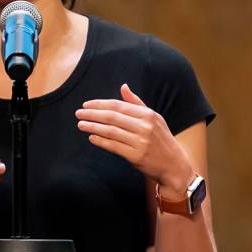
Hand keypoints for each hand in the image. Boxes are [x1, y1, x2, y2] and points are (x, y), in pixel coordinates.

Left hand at [76, 84, 192, 190]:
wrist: (173, 165)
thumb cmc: (161, 139)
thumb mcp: (154, 118)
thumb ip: (137, 103)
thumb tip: (123, 87)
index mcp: (148, 115)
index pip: (118, 106)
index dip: (100, 104)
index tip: (86, 105)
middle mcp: (144, 127)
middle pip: (112, 117)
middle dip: (93, 114)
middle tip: (78, 113)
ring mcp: (140, 142)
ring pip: (111, 131)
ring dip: (93, 127)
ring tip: (81, 125)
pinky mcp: (136, 157)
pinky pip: (114, 146)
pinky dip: (101, 141)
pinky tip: (91, 138)